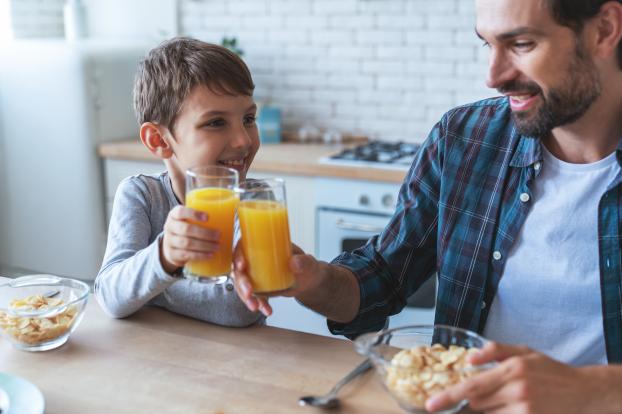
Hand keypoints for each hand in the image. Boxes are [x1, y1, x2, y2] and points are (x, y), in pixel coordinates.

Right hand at [160, 206, 219, 273]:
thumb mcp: (188, 219)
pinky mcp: (172, 254)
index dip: (193, 213)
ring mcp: (169, 241)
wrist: (170, 246)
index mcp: (174, 215)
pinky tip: (210, 255)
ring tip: (217, 246)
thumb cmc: (186, 228)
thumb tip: (230, 209)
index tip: (208, 217)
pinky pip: (186, 255)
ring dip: (204, 245)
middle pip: (186, 229)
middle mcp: (169, 226)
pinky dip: (200, 255)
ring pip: (187, 243)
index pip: (180, 211)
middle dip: (205, 233)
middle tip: (219, 235)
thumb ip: (201, 216)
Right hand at [231, 243, 325, 316]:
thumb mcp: (308, 262)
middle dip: (241, 282)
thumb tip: (294, 263)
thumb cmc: (306, 266)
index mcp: (263, 246)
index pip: (243, 247)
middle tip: (249, 292)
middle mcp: (255, 260)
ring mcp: (255, 275)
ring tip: (255, 306)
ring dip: (246, 297)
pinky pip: (254, 296)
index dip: (238, 255)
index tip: (241, 266)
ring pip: (242, 285)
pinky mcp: (259, 288)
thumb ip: (303, 261)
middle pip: (239, 269)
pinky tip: (267, 310)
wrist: (309, 281)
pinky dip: (259, 304)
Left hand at [426, 342, 598, 413]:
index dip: (448, 396)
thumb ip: (495, 350)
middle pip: (476, 404)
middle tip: (477, 396)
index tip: (431, 404)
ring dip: (486, 411)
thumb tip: (470, 358)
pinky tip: (507, 408)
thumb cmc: (550, 370)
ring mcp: (524, 410)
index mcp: (511, 370)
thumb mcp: (524, 352)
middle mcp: (517, 391)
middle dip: (471, 402)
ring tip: (496, 402)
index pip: (472, 387)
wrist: (583, 392)